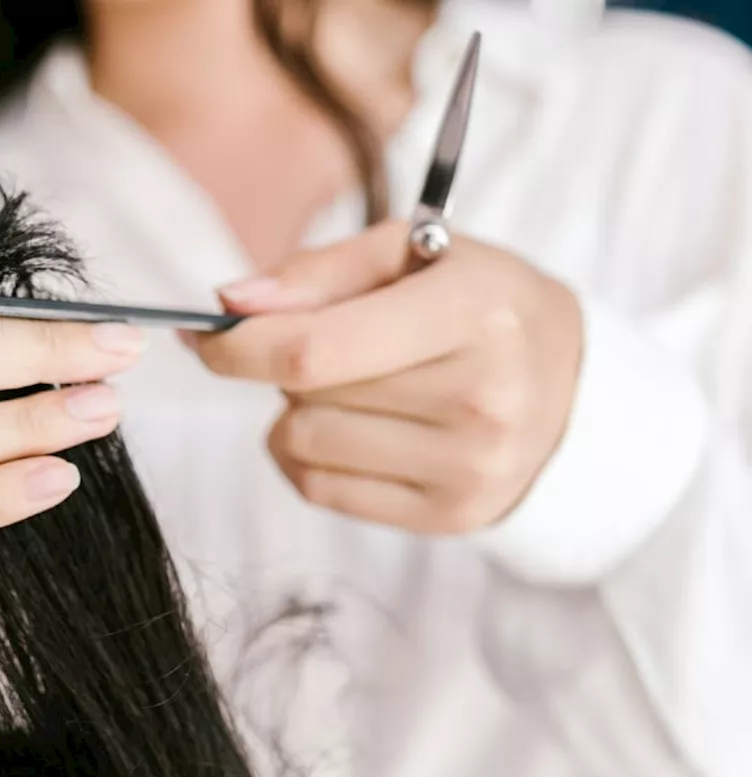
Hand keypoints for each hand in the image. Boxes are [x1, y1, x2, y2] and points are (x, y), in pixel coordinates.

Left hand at [187, 221, 583, 533]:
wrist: (575, 389)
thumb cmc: (480, 305)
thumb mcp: (415, 255)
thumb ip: (317, 272)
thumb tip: (232, 303)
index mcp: (477, 312)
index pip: (316, 350)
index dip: (239, 346)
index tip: (204, 334)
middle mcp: (483, 399)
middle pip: (304, 395)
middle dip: (283, 363)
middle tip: (327, 343)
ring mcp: (471, 469)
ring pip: (301, 444)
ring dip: (295, 411)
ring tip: (350, 385)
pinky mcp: (452, 517)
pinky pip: (320, 491)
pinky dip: (307, 456)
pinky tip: (350, 428)